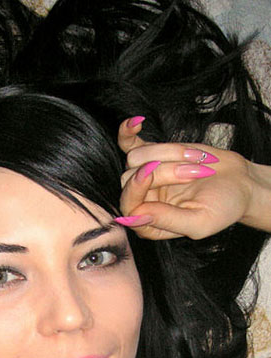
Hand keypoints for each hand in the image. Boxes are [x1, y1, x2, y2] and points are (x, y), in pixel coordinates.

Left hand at [117, 117, 270, 238]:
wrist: (241, 184)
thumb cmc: (223, 207)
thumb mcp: (201, 222)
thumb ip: (167, 220)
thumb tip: (135, 216)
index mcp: (151, 223)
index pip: (128, 207)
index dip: (135, 189)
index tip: (149, 174)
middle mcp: (142, 201)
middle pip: (131, 179)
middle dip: (164, 172)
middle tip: (196, 172)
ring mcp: (145, 177)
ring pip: (136, 158)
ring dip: (168, 153)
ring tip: (197, 159)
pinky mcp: (151, 155)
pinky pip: (128, 143)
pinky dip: (127, 133)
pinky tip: (135, 124)